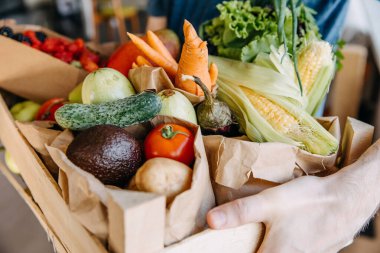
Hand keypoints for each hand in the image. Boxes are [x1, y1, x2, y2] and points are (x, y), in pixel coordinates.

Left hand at [207, 141, 379, 252]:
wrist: (349, 198)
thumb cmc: (310, 201)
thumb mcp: (270, 203)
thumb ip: (240, 213)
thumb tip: (211, 221)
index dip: (235, 252)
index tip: (226, 246)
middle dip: (251, 247)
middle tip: (243, 237)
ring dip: (269, 246)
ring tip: (261, 232)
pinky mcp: (318, 251)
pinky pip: (294, 251)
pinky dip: (283, 244)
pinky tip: (284, 229)